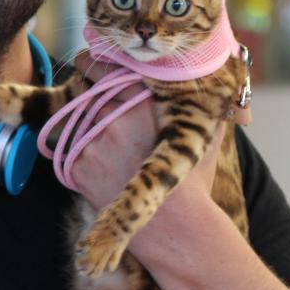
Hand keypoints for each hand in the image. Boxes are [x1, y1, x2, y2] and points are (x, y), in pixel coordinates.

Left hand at [67, 52, 223, 210]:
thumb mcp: (206, 134)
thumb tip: (219, 80)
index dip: (96, 63)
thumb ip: (207, 103)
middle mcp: (117, 118)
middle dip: (87, 93)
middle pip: (86, 91)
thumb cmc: (193, 181)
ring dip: (83, 124)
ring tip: (108, 143)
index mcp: (146, 103)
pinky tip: (105, 167)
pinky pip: (69, 148)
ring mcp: (95, 142)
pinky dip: (81, 153)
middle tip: (92, 100)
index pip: (108, 70)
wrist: (175, 228)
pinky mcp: (80, 165)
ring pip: (75, 119)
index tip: (89, 60)